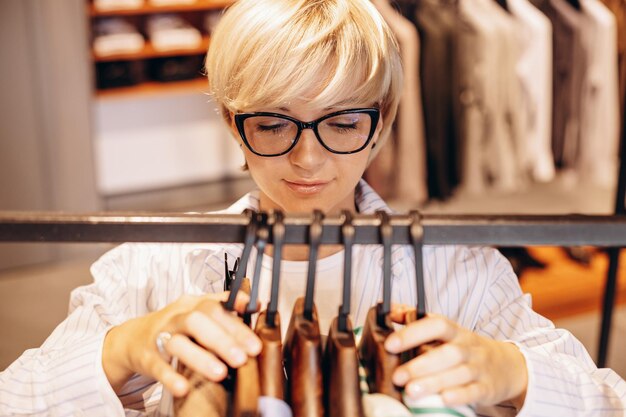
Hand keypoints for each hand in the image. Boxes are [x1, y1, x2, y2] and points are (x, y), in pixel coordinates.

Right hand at [103, 292, 260, 396]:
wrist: (133, 337)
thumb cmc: (175, 325)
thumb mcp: (197, 310)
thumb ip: (224, 306)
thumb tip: (255, 303)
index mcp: (192, 305)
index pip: (215, 306)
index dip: (235, 317)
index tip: (253, 330)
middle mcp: (176, 317)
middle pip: (198, 321)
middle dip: (223, 339)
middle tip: (243, 357)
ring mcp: (160, 335)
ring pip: (178, 343)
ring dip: (200, 358)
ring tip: (221, 374)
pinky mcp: (147, 357)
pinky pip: (158, 366)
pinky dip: (170, 377)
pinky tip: (183, 388)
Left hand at [384, 308, 527, 408]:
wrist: (506, 366)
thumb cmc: (465, 348)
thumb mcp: (446, 331)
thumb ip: (416, 319)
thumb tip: (388, 310)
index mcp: (455, 331)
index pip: (436, 325)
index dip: (413, 332)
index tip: (390, 344)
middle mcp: (468, 347)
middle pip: (447, 353)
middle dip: (420, 365)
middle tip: (397, 376)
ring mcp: (479, 368)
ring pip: (459, 374)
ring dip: (434, 382)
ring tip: (410, 391)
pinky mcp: (486, 388)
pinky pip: (474, 391)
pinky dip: (459, 395)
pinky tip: (443, 399)